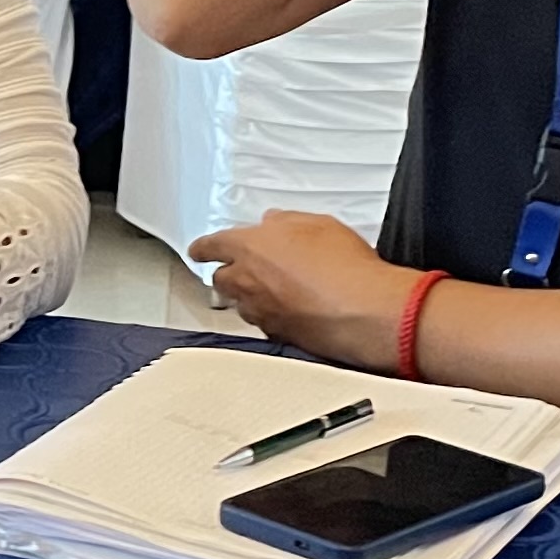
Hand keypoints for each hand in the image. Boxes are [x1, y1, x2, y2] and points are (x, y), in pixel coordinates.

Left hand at [187, 210, 409, 371]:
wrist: (360, 310)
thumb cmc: (342, 266)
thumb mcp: (317, 224)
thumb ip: (286, 222)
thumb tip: (275, 223)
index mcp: (249, 248)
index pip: (211, 245)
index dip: (203, 247)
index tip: (199, 250)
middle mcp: (246, 282)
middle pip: (220, 279)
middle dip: (227, 273)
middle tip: (241, 269)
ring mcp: (259, 312)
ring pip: (241, 304)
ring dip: (250, 296)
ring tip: (274, 290)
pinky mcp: (276, 336)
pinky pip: (264, 323)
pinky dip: (272, 316)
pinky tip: (292, 309)